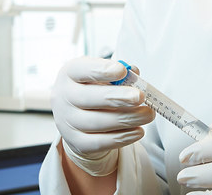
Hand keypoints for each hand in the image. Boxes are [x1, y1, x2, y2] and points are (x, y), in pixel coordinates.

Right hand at [50, 56, 155, 176]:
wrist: (76, 117)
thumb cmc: (93, 89)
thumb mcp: (101, 74)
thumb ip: (118, 72)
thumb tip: (134, 73)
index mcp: (69, 74)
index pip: (81, 69)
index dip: (101, 70)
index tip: (122, 71)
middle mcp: (63, 97)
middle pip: (90, 98)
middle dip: (118, 97)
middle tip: (141, 97)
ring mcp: (67, 122)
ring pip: (99, 122)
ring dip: (128, 118)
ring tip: (148, 114)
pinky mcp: (77, 142)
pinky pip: (101, 142)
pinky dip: (122, 138)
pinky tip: (138, 131)